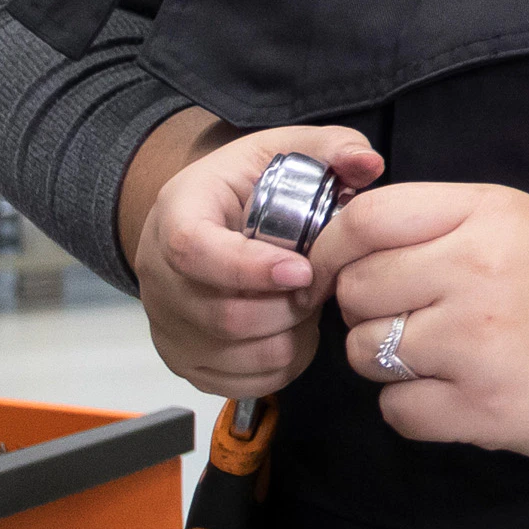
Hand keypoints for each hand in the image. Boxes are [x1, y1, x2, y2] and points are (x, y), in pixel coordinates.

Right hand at [129, 124, 380, 406]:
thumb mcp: (281, 149)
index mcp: (177, 213)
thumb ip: (330, 147)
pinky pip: (243, 381)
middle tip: (317, 284)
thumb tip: (369, 164)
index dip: (251, 268)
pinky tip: (289, 329)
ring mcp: (168, 325)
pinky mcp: (184, 360)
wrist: (200, 219)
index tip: (303, 270)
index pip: (194, 250)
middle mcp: (160, 276)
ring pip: (241, 355)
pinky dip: (280, 363)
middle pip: (226, 316)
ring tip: (302, 302)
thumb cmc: (244, 186)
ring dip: (290, 336)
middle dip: (290, 306)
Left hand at [315, 181, 528, 464]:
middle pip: (356, 289)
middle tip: (403, 316)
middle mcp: (476, 274)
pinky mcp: (481, 411)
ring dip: (383, 358)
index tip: (335, 267)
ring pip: (364, 352)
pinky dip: (411, 406)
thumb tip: (348, 236)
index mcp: (485, 217)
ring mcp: (477, 346)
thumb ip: (439, 220)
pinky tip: (449, 392)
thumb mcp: (518, 221)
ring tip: (433, 355)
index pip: (366, 221)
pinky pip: (395, 409)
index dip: (332, 246)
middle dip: (363, 307)